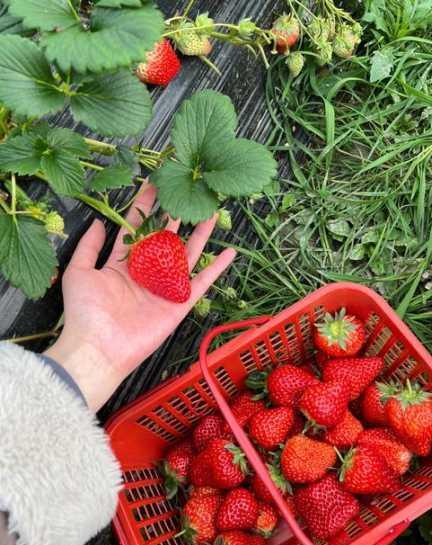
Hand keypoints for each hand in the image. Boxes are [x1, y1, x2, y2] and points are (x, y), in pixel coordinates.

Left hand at [45, 183, 235, 411]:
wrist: (99, 348)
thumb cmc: (85, 312)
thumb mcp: (79, 272)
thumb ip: (89, 246)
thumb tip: (99, 220)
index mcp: (123, 264)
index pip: (137, 229)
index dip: (145, 207)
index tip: (154, 185)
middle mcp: (146, 274)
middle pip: (166, 239)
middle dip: (175, 217)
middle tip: (187, 194)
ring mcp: (165, 289)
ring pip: (187, 256)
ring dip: (200, 235)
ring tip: (211, 213)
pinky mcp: (179, 304)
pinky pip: (202, 283)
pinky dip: (217, 269)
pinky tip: (230, 252)